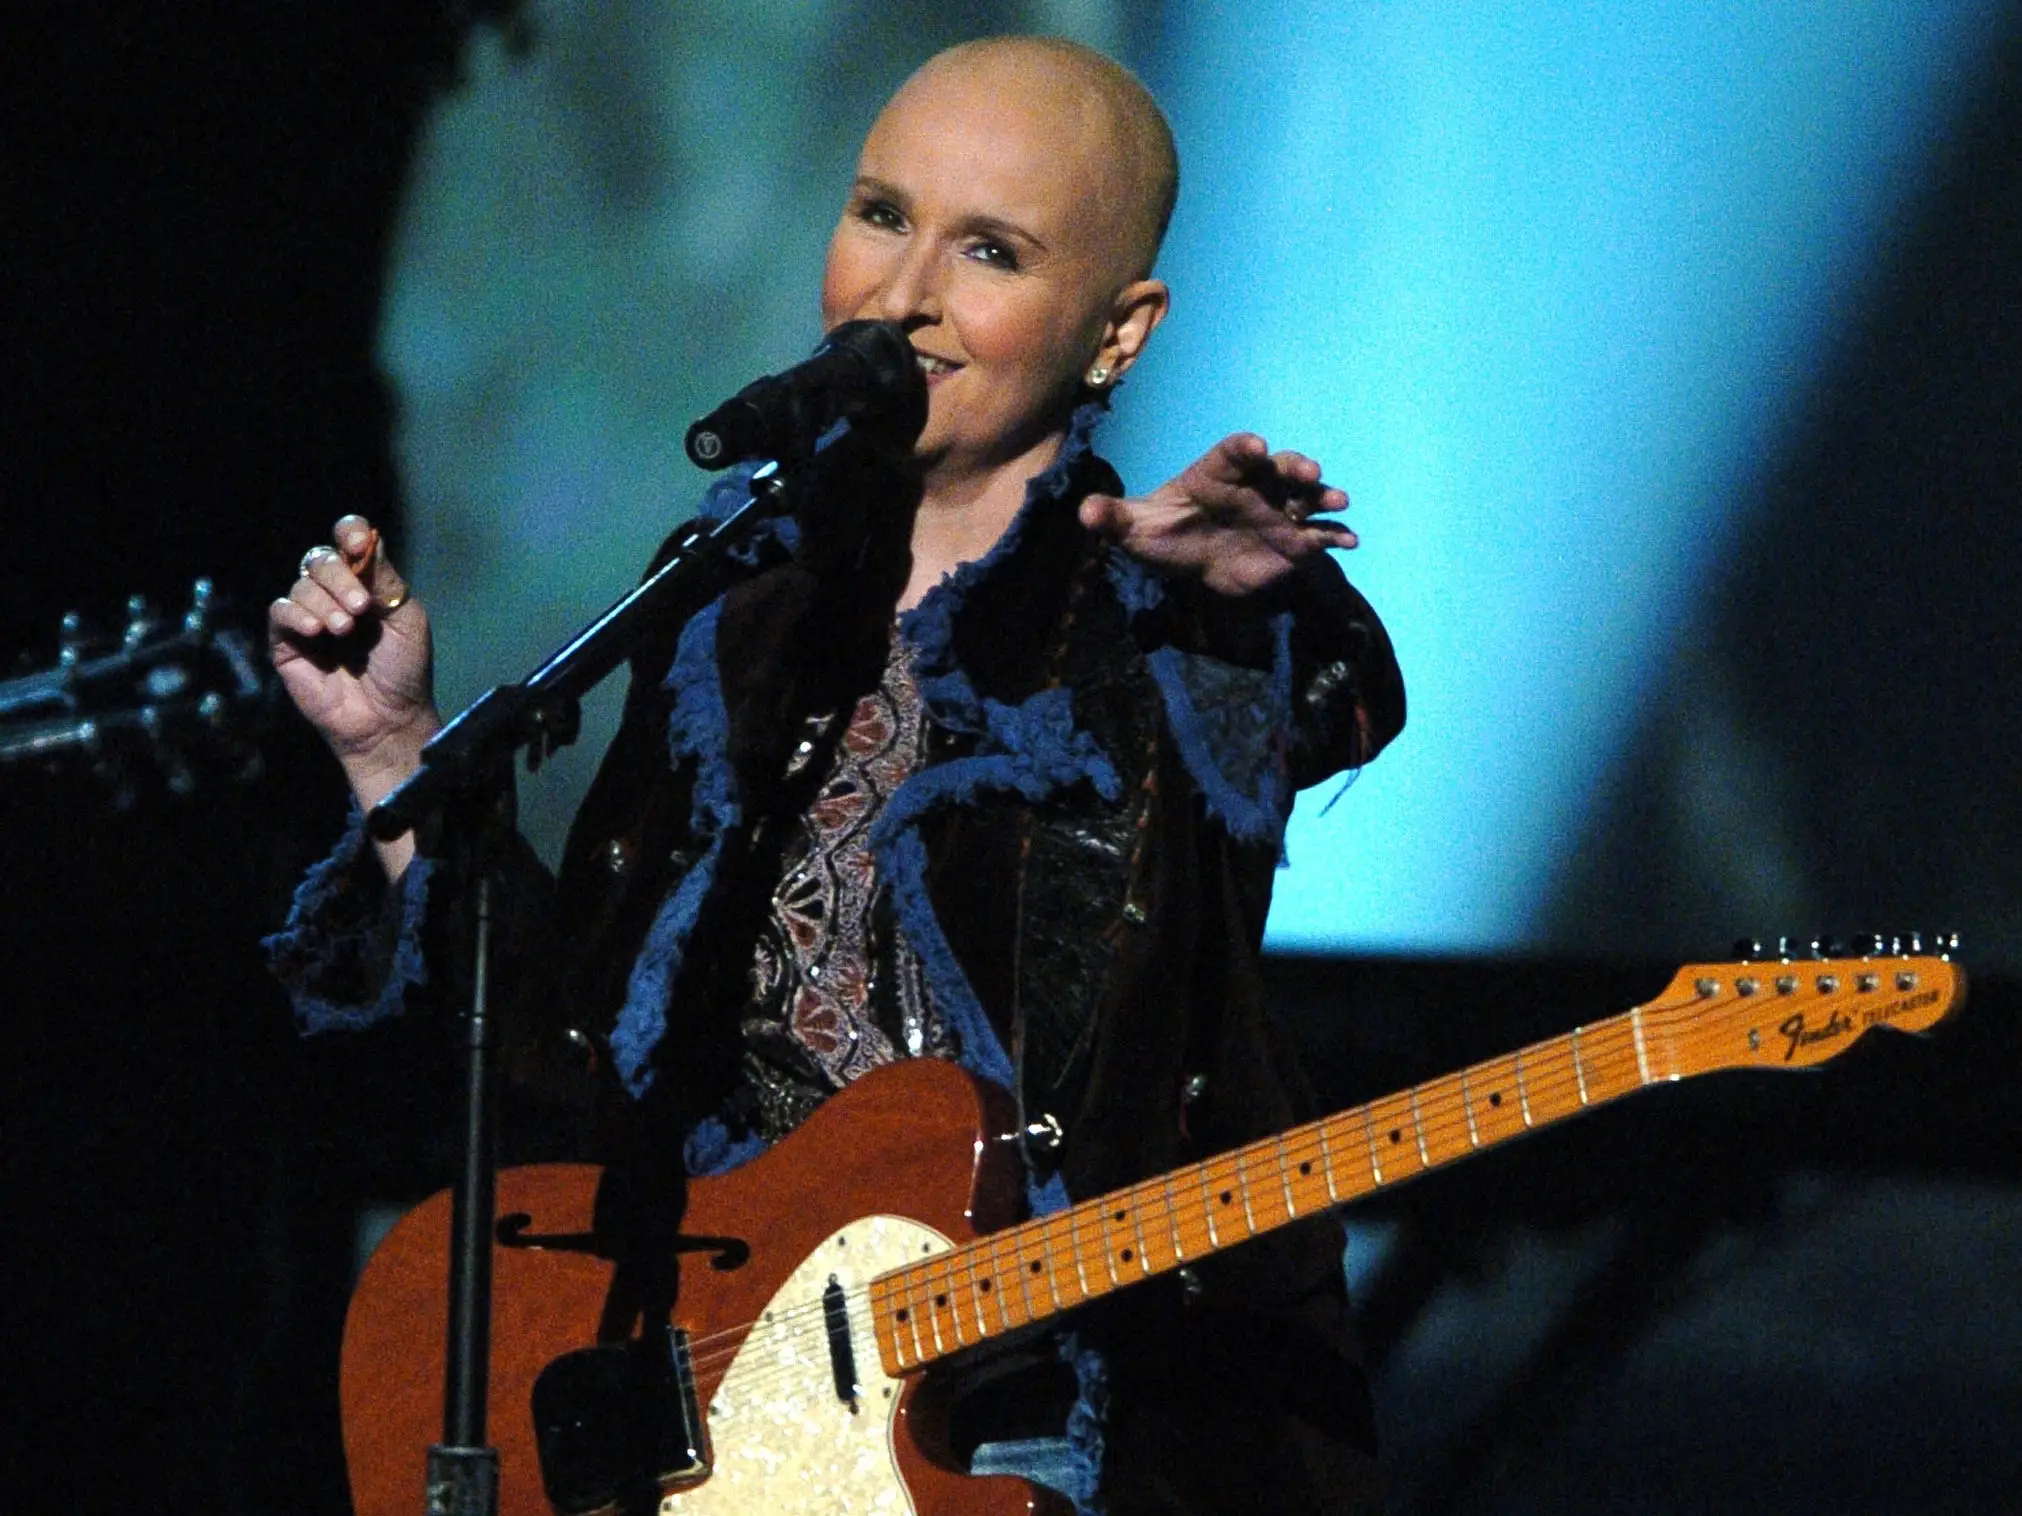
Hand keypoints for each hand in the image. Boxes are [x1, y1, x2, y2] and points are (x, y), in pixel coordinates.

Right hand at [269, 515, 439, 799]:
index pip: (348, 542)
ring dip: (324, 601)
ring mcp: (308, 617)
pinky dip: (296, 613)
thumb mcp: (406, 620)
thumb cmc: (404, 670)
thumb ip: (385, 581)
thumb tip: (367, 539)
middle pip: (320, 559)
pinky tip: (316, 631)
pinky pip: (279, 611)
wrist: (388, 718)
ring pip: (302, 584)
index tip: (357, 542)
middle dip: (339, 576)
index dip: (349, 533)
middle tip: (360, 607)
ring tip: (344, 629)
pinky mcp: (286, 642)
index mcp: (366, 584)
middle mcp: (334, 595)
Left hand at [1077, 433, 1355, 595]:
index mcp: (1217, 473)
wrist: (1190, 559)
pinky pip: (1320, 535)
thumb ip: (1112, 518)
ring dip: (1325, 495)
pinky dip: (1336, 536)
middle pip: (1280, 466)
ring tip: (1339, 502)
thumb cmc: (1163, 533)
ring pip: (1307, 496)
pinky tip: (1350, 541)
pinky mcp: (1293, 540)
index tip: (1255, 448)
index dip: (1244, 448)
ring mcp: (1278, 510)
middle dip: (1295, 466)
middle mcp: (1254, 485)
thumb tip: (1083, 512)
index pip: (1233, 453)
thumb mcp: (1133, 529)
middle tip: (1310, 472)